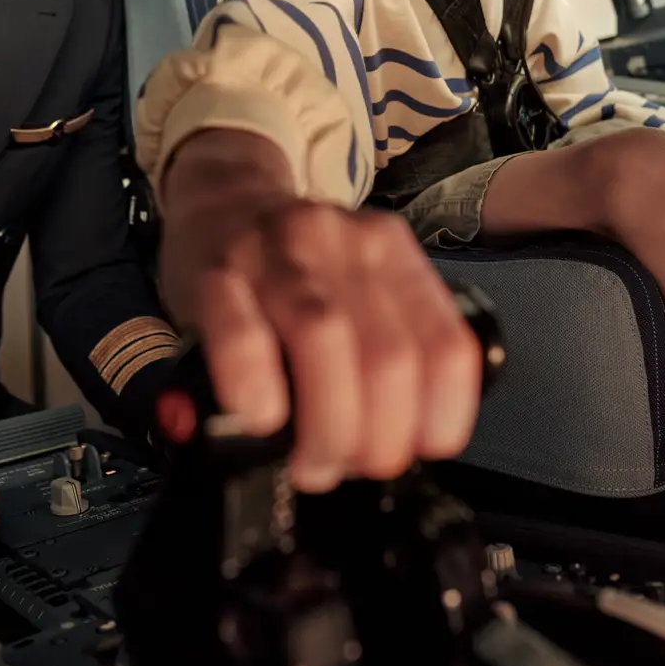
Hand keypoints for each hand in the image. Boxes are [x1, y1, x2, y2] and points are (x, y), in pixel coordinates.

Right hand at [158, 130, 482, 492]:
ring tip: (310, 463)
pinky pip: (243, 334)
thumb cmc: (291, 266)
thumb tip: (396, 445)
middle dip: (375, 440)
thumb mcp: (355, 285)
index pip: (447, 346)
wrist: (221, 199)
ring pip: (326, 341)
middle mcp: (345, 244)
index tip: (413, 451)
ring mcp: (279, 252)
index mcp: (393, 253)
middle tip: (349, 466)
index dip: (439, 417)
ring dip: (326, 427)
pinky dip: (257, 387)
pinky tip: (262, 417)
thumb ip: (382, 346)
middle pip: (388, 358)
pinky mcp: (217, 271)